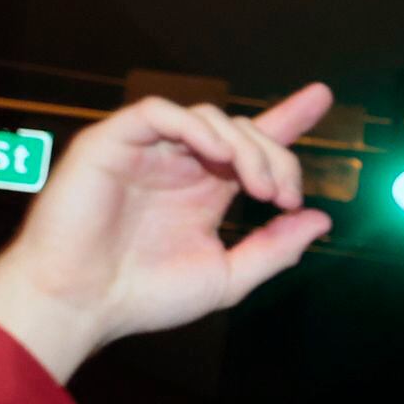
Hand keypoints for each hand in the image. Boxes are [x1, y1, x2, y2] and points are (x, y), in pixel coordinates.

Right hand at [0, 83, 335, 382]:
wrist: (81, 304)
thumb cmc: (143, 294)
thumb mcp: (226, 277)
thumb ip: (274, 249)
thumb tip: (320, 219)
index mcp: (206, 190)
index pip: (252, 144)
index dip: (287, 119)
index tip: (321, 99)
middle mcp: (180, 165)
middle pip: (242, 130)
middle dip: (276, 156)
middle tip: (284, 196)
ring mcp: (148, 151)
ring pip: (208, 117)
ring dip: (245, 147)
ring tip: (258, 188)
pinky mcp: (111, 142)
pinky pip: (158, 112)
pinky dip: (196, 127)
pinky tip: (219, 156)